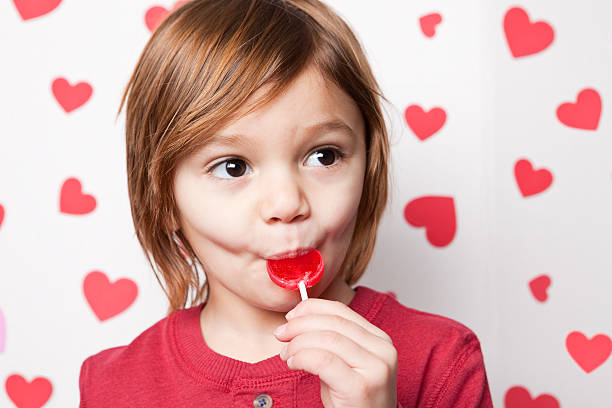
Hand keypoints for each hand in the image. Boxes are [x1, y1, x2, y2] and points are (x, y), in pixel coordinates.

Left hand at [273, 298, 397, 407]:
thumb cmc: (352, 401)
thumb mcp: (345, 364)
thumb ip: (331, 339)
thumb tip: (298, 317)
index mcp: (380, 340)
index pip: (341, 311)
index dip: (311, 308)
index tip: (290, 317)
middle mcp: (383, 350)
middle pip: (332, 322)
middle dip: (299, 324)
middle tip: (281, 334)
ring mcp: (375, 368)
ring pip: (326, 339)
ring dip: (298, 343)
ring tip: (286, 354)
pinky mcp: (360, 387)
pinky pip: (322, 360)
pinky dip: (302, 357)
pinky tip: (294, 364)